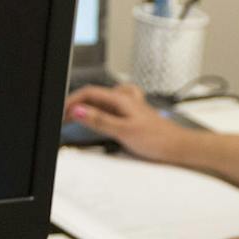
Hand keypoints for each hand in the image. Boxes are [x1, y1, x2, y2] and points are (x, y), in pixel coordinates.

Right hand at [66, 83, 185, 163]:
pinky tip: (99, 116)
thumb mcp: (124, 131)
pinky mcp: (132, 115)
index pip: (89, 92)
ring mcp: (129, 106)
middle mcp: (125, 98)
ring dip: (86, 108)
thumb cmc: (158, 139)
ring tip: (75, 119)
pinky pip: (110, 107)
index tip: (60, 112)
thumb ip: (100, 120)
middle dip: (76, 105)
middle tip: (63, 119)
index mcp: (121, 98)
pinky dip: (99, 111)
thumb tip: (79, 111)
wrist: (178, 146)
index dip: (71, 101)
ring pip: (101, 101)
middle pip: (94, 96)